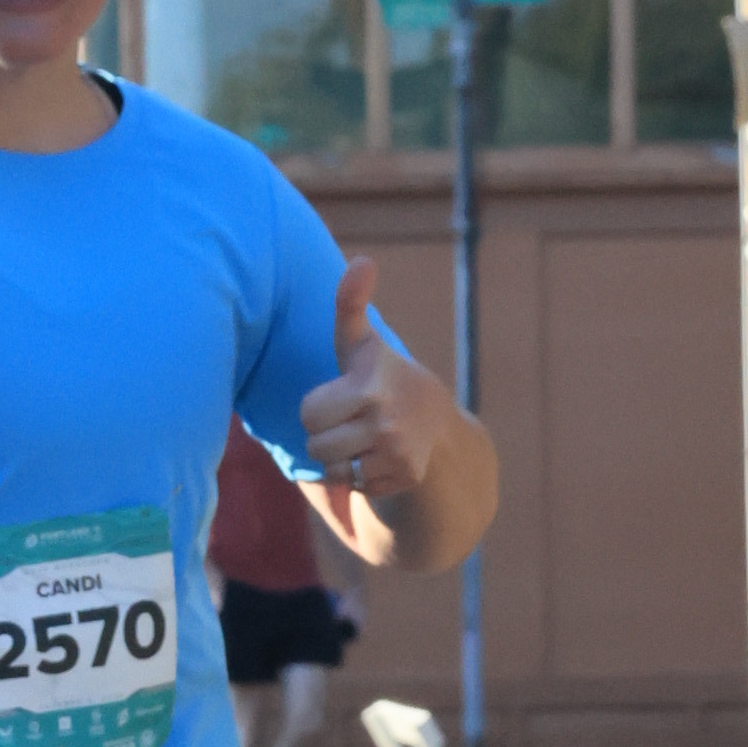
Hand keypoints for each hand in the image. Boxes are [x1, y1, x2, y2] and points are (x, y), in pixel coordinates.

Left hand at [298, 259, 447, 510]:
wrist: (438, 428)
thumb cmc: (384, 381)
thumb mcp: (363, 345)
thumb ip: (350, 306)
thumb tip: (363, 260)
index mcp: (370, 383)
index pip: (309, 412)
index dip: (318, 408)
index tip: (342, 398)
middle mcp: (386, 418)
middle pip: (316, 445)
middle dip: (326, 437)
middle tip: (352, 424)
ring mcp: (397, 450)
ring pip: (332, 469)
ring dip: (340, 460)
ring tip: (363, 442)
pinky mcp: (404, 477)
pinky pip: (354, 486)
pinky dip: (360, 478)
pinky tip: (379, 460)